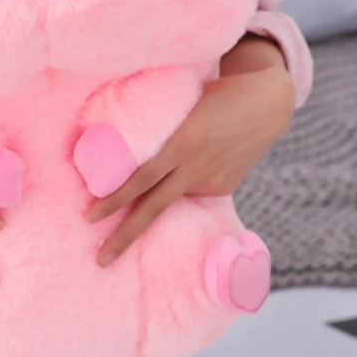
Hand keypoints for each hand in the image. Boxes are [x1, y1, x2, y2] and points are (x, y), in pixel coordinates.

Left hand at [87, 65, 294, 266]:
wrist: (266, 102)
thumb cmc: (211, 96)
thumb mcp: (182, 110)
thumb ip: (161, 136)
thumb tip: (132, 162)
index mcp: (182, 143)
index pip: (140, 179)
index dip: (114, 199)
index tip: (89, 216)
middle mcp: (195, 166)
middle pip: (153, 208)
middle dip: (124, 236)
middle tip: (102, 259)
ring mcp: (212, 180)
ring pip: (173, 198)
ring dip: (157, 201)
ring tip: (166, 173)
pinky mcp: (224, 187)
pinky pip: (193, 190)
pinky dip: (184, 181)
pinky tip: (198, 159)